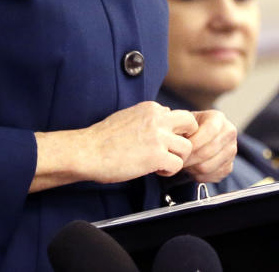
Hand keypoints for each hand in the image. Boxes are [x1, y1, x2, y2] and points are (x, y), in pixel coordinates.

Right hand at [82, 101, 199, 181]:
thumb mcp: (128, 117)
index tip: (163, 141)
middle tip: (175, 150)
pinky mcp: (157, 155)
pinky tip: (156, 171)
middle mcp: (158, 118)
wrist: (88, 151)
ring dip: (177, 158)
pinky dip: (169, 171)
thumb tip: (159, 125)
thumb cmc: (103, 138)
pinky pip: (178, 164)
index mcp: (150, 108)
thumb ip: (146, 119)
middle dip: (187, 137)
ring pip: (187, 147)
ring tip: (162, 163)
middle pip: (190, 123)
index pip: (175, 115)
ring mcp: (159, 137)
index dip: (172, 130)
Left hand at [180, 110, 236, 184]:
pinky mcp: (228, 167)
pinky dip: (198, 175)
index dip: (194, 141)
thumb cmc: (189, 128)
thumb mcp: (184, 122)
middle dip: (190, 157)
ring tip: (184, 163)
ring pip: (208, 167)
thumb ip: (181, 127)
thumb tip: (175, 139)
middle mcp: (229, 134)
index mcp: (218, 118)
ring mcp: (231, 151)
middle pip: (208, 151)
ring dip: (192, 168)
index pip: (210, 131)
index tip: (180, 147)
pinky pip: (211, 176)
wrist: (199, 137)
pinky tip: (191, 168)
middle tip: (178, 159)